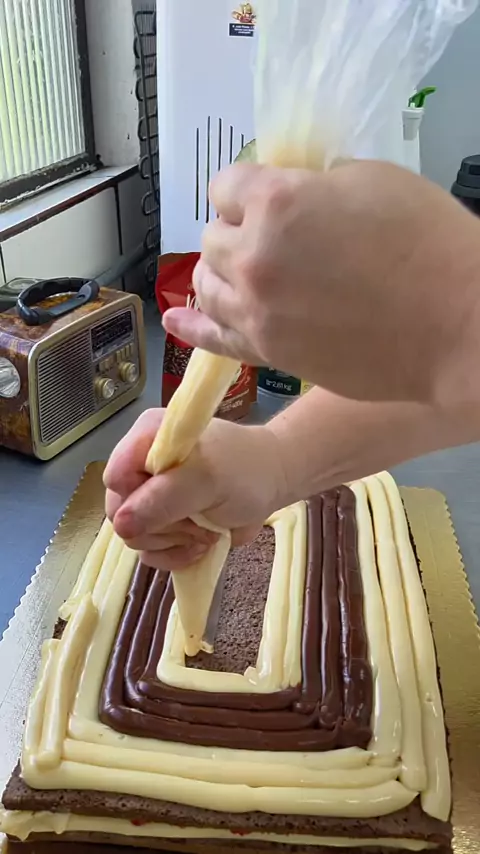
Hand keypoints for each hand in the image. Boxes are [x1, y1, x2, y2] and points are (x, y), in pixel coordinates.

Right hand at [103, 409, 285, 570]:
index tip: (173, 502)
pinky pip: (150, 552)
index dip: (137, 497)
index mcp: (146, 439)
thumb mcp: (207, 480)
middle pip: (120, 512)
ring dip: (174, 540)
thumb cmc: (244, 471)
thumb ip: (163, 499)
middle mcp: (141, 467)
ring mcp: (151, 499)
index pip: (115, 477)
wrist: (271, 483)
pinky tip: (201, 545)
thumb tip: (122, 525)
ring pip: (135, 536)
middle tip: (197, 518)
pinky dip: (175, 555)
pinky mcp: (163, 525)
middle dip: (160, 524)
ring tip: (205, 529)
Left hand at [163, 161, 479, 406]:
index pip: (226, 184)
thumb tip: (295, 194)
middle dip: (236, 228)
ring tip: (244, 271)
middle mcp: (251, 258)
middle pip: (212, 236)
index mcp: (274, 202)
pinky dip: (193, 326)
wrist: (454, 324)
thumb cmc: (426, 241)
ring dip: (221, 272)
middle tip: (274, 236)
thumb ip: (314, 183)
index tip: (266, 194)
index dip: (246, 187)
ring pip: (207, 284)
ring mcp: (256, 311)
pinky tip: (179, 320)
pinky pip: (213, 339)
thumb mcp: (371, 179)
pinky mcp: (268, 352)